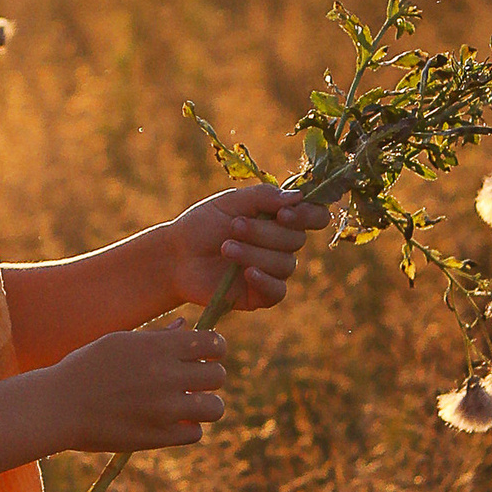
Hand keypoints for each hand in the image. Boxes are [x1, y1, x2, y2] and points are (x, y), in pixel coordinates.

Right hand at [55, 324, 230, 455]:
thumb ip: (157, 336)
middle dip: (210, 377)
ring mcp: (165, 409)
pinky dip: (188, 428)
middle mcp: (167, 376)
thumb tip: (186, 326)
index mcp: (158, 347)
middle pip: (219, 376)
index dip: (214, 348)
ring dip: (206, 405)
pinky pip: (196, 433)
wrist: (58, 406)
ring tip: (189, 404)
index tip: (204, 354)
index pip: (214, 344)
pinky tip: (172, 422)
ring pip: (216, 407)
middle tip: (193, 381)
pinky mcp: (159, 436)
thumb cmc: (85, 369)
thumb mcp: (119, 342)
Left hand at [156, 182, 334, 315]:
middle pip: (296, 240)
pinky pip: (278, 291)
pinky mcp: (261, 295)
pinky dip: (264, 280)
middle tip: (234, 226)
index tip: (283, 213)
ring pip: (285, 264)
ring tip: (225, 247)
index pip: (315, 216)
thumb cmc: (203, 225)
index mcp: (280, 218)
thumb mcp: (230, 202)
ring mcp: (273, 271)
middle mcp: (282, 245)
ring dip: (254, 253)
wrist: (176, 255)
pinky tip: (246, 273)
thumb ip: (264, 196)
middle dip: (264, 232)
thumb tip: (299, 196)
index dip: (307, 215)